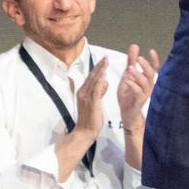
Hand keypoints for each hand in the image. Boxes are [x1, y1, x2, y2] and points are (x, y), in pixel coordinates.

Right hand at [57, 56, 107, 180]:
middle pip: (92, 76)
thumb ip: (100, 91)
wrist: (85, 132)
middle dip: (99, 66)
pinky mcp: (91, 102)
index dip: (98, 68)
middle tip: (106, 57)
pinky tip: (104, 75)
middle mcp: (83, 92)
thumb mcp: (96, 102)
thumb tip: (105, 82)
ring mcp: (86, 97)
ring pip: (93, 80)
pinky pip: (96, 89)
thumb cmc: (91, 119)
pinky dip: (100, 81)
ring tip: (106, 62)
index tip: (104, 60)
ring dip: (100, 70)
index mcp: (83, 92)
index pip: (92, 77)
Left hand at [117, 44, 159, 133]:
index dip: (154, 59)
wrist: (127, 113)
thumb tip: (134, 46)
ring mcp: (144, 94)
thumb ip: (131, 61)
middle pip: (151, 73)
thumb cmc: (129, 95)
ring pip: (145, 83)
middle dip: (145, 65)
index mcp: (146, 79)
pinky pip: (138, 92)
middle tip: (138, 58)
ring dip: (138, 74)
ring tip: (130, 69)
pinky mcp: (139, 101)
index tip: (151, 51)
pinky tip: (127, 81)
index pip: (154, 68)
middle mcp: (148, 86)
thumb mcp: (128, 75)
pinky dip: (133, 85)